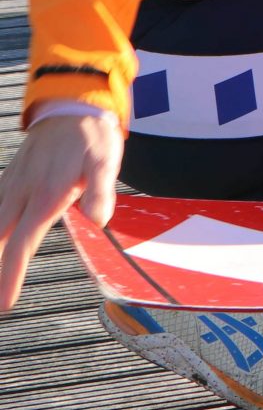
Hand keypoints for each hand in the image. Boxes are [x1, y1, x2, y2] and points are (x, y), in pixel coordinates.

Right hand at [0, 107, 122, 312]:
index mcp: (44, 196)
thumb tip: (99, 220)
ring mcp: (11, 187)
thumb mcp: (105, 162)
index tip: (4, 302)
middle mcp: (21, 194)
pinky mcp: (9, 181)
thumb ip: (100, 191)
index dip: (9, 275)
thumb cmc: (91, 137)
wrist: (71, 107)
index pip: (21, 244)